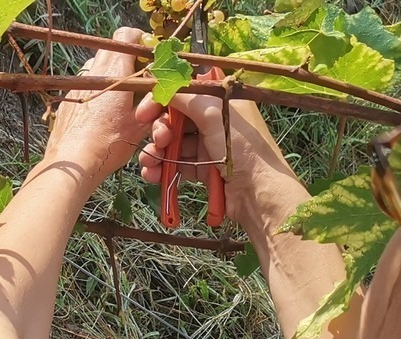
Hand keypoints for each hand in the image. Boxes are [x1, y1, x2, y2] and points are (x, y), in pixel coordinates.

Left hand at [42, 27, 155, 187]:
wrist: (72, 163)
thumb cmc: (108, 144)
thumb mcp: (140, 124)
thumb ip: (153, 100)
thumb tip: (162, 88)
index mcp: (114, 71)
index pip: (126, 37)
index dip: (140, 42)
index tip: (150, 57)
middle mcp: (93, 72)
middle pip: (112, 51)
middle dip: (128, 61)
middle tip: (140, 80)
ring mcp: (76, 84)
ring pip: (98, 68)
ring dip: (112, 76)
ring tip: (122, 98)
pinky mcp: (67, 99)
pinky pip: (86, 86)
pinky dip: (97, 91)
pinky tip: (103, 113)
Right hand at [138, 93, 297, 225]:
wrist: (258, 192)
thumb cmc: (241, 146)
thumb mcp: (212, 113)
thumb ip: (184, 96)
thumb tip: (159, 84)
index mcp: (219, 99)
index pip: (182, 91)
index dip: (160, 100)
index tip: (143, 113)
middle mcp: (213, 119)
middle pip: (174, 117)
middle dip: (159, 129)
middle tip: (159, 140)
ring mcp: (207, 144)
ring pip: (172, 142)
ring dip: (156, 150)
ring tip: (149, 161)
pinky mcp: (203, 167)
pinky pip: (176, 163)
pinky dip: (162, 168)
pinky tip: (152, 174)